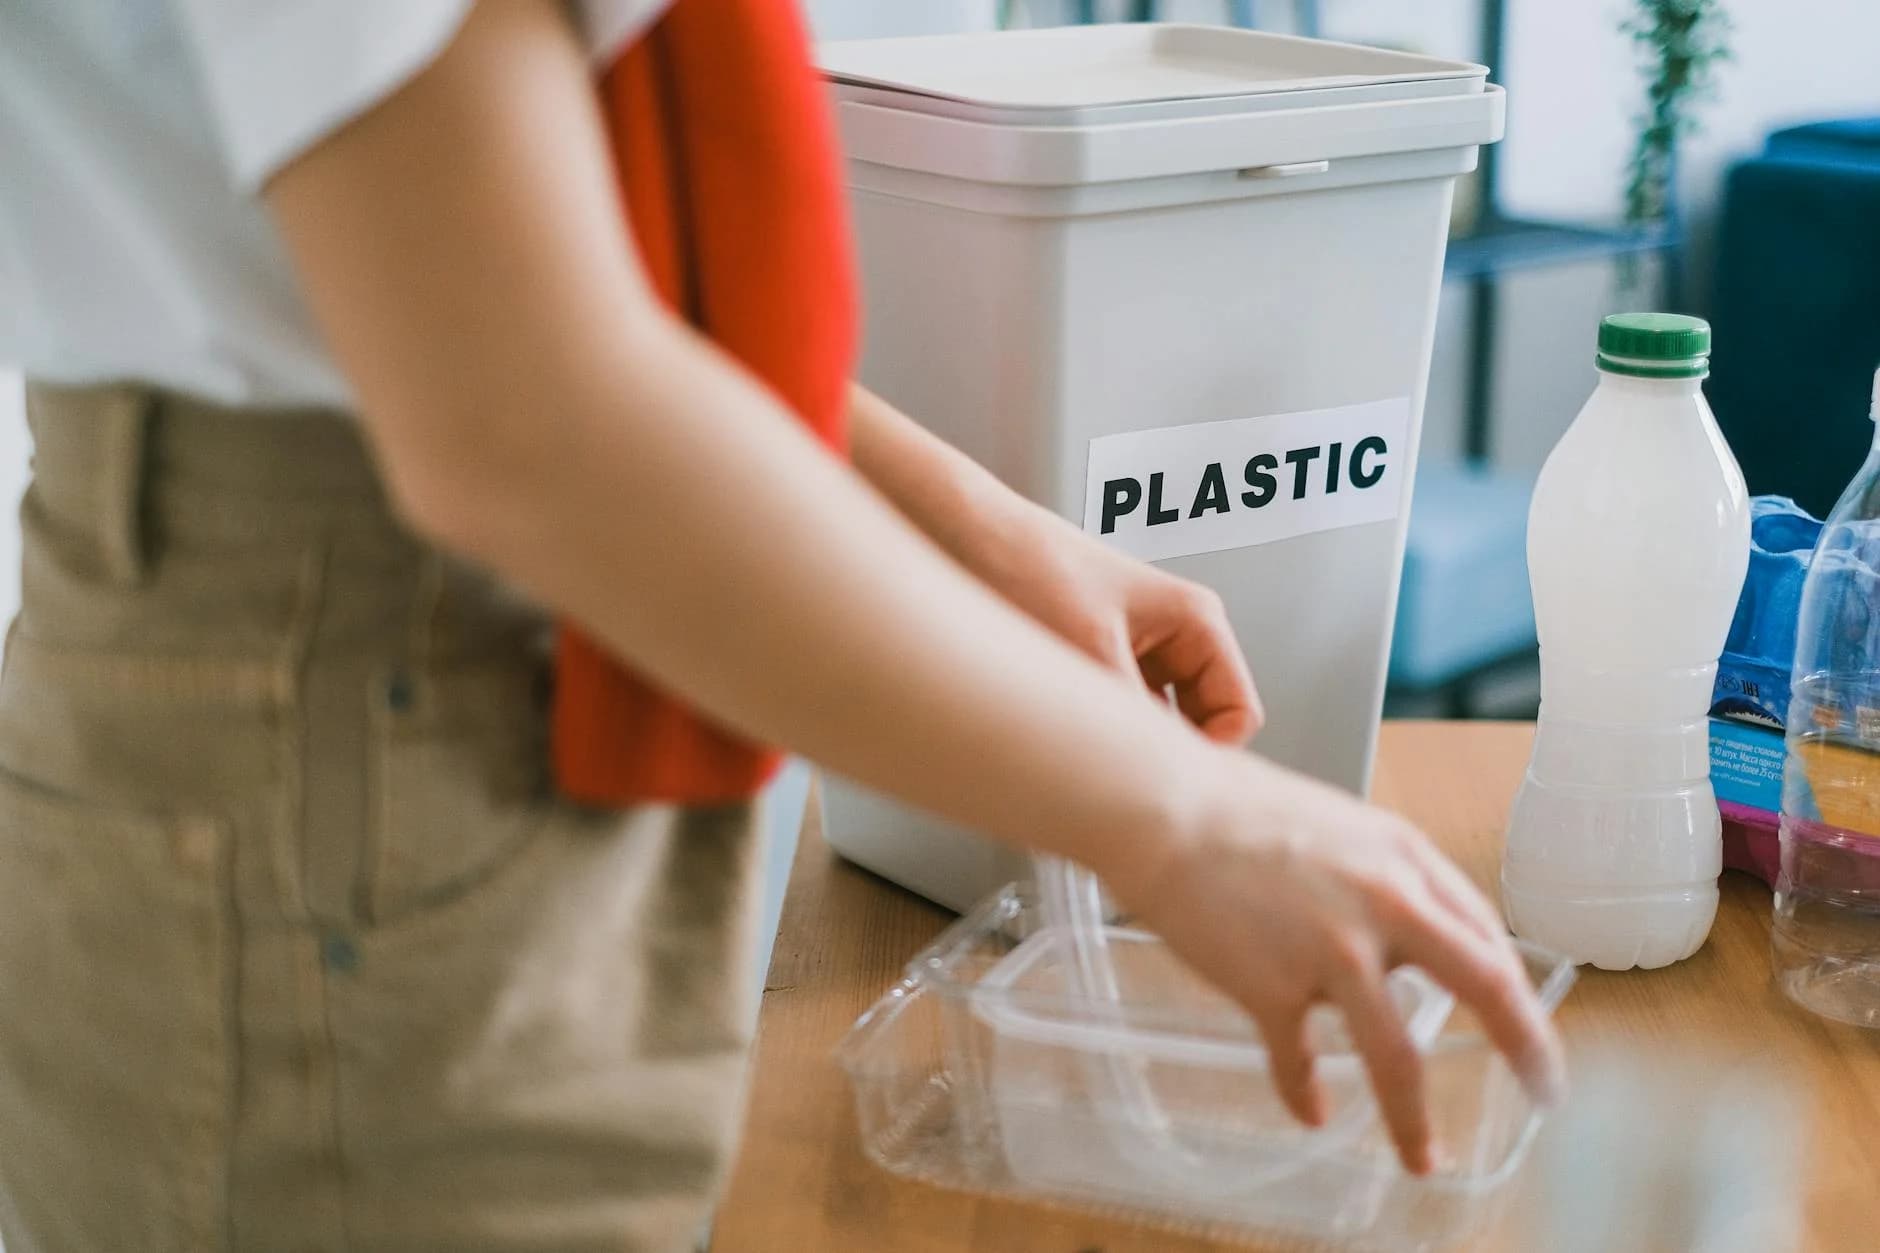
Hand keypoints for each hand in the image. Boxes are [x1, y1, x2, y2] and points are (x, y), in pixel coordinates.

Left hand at [843, 385, 1260, 744]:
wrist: (959, 534)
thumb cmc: (1024, 564)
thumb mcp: (1088, 653)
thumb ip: (1130, 722)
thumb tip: (1143, 784)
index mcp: (1195, 620)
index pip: (1238, 714)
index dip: (1206, 755)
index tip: (1161, 782)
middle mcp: (1172, 635)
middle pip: (1199, 726)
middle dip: (1159, 755)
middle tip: (1114, 780)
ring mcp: (1133, 651)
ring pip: (1152, 725)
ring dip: (1121, 745)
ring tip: (1079, 753)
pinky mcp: (1094, 662)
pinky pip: (1115, 716)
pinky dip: (1094, 735)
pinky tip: (1061, 744)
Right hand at [1106, 746, 1567, 1174]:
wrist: (1163, 808)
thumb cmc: (1237, 806)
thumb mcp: (1340, 825)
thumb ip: (1383, 878)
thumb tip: (1407, 932)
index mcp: (1404, 858)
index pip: (1486, 936)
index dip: (1515, 990)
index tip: (1526, 1025)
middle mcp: (1384, 904)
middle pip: (1484, 988)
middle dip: (1527, 1049)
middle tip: (1543, 1089)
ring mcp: (1329, 950)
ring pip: (1395, 1057)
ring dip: (1414, 1120)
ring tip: (1422, 1157)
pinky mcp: (1271, 985)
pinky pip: (1297, 1062)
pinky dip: (1303, 1094)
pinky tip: (1311, 1111)